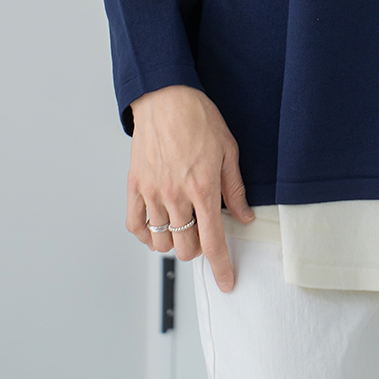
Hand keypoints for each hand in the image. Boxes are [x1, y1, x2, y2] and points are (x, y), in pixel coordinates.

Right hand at [127, 85, 253, 293]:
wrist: (164, 96)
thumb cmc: (198, 118)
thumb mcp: (228, 151)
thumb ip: (234, 189)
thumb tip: (244, 217)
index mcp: (203, 189)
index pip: (213, 242)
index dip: (221, 267)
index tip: (226, 282)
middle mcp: (175, 196)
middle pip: (184, 249)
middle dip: (196, 250)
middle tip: (202, 234)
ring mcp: (152, 192)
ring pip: (160, 242)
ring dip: (173, 243)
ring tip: (181, 227)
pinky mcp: (135, 186)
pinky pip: (135, 225)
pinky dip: (146, 234)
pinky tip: (157, 226)